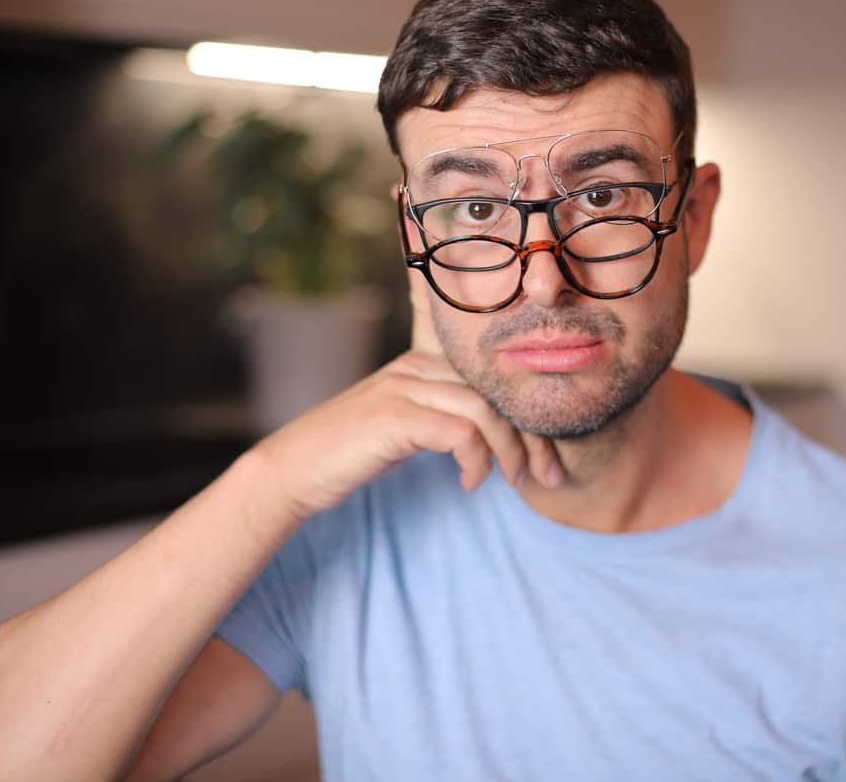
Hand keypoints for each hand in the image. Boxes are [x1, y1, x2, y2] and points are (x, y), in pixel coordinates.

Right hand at [250, 271, 563, 520]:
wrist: (293, 469)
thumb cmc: (351, 453)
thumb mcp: (406, 427)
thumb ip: (444, 417)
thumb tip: (497, 437)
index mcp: (424, 361)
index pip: (495, 378)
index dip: (531, 414)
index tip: (550, 456)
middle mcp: (416, 365)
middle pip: (499, 391)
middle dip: (534, 437)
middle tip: (553, 475)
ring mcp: (404, 387)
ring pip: (486, 410)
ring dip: (512, 452)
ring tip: (517, 483)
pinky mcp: (394, 417)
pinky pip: (460, 431)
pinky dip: (477, 460)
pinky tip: (470, 483)